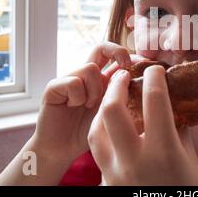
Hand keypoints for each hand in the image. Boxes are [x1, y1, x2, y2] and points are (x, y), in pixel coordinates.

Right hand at [31, 42, 146, 163]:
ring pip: (91, 68)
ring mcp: (69, 79)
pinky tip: (73, 107)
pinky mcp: (54, 87)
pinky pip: (74, 82)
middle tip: (126, 67)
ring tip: (90, 106)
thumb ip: (122, 96)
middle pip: (101, 47)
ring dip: (95, 90)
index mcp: (101, 80)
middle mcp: (86, 76)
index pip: (115, 56)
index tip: (141, 67)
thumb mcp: (112, 113)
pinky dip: (78, 97)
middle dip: (117, 51)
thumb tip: (143, 81)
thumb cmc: (88, 133)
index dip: (129, 56)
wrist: (61, 149)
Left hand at [88, 65, 197, 185]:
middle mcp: (134, 160)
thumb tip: (171, 106)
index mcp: (163, 151)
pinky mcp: (106, 184)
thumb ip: (177, 130)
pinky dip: (103, 136)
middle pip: (112, 111)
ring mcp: (115, 174)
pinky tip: (111, 131)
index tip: (156, 70)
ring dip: (101, 110)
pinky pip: (98, 153)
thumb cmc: (188, 191)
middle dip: (116, 86)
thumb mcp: (189, 159)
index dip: (155, 79)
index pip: (155, 101)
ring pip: (95, 131)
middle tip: (123, 75)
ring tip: (111, 100)